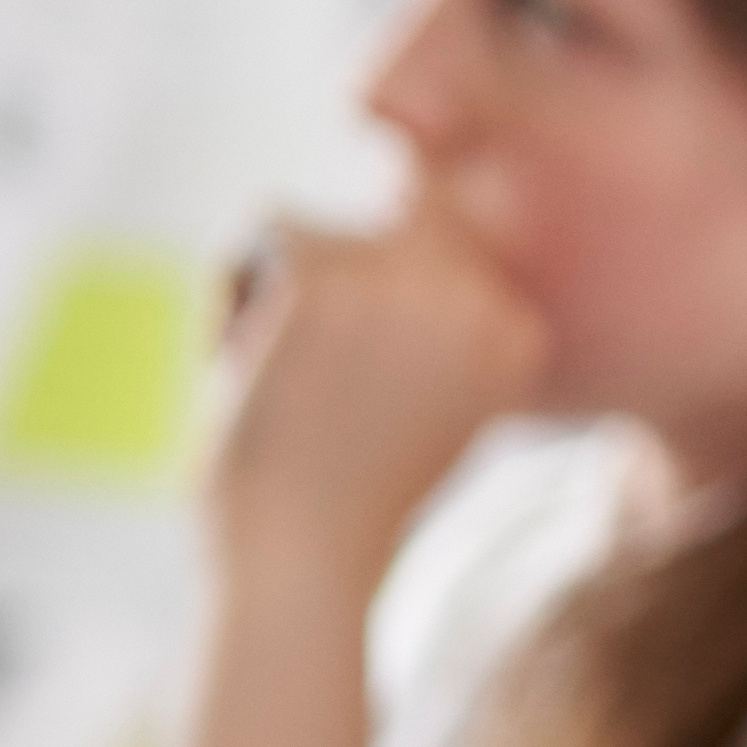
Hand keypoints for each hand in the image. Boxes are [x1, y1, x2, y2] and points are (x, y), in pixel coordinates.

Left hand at [203, 209, 545, 599]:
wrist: (298, 567)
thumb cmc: (348, 503)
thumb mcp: (435, 406)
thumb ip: (444, 321)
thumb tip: (418, 180)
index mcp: (518, 332)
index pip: (448, 248)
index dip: (381, 315)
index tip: (364, 398)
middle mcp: (477, 296)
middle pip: (389, 222)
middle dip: (333, 294)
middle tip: (314, 385)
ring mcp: (403, 283)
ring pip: (315, 231)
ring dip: (274, 298)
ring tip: (275, 382)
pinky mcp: (324, 279)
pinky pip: (259, 229)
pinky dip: (227, 292)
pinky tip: (241, 364)